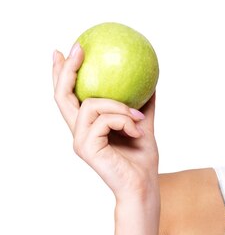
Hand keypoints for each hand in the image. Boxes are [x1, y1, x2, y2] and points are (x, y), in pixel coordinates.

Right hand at [53, 43, 158, 200]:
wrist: (144, 186)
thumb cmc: (143, 161)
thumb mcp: (144, 126)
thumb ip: (143, 106)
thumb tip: (151, 82)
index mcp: (89, 127)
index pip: (69, 97)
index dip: (64, 73)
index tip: (70, 49)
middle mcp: (79, 132)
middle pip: (62, 96)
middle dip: (67, 69)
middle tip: (77, 48)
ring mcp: (80, 141)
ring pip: (92, 105)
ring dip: (119, 107)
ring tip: (138, 118)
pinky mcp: (87, 148)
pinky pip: (104, 120)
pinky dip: (124, 121)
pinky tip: (137, 130)